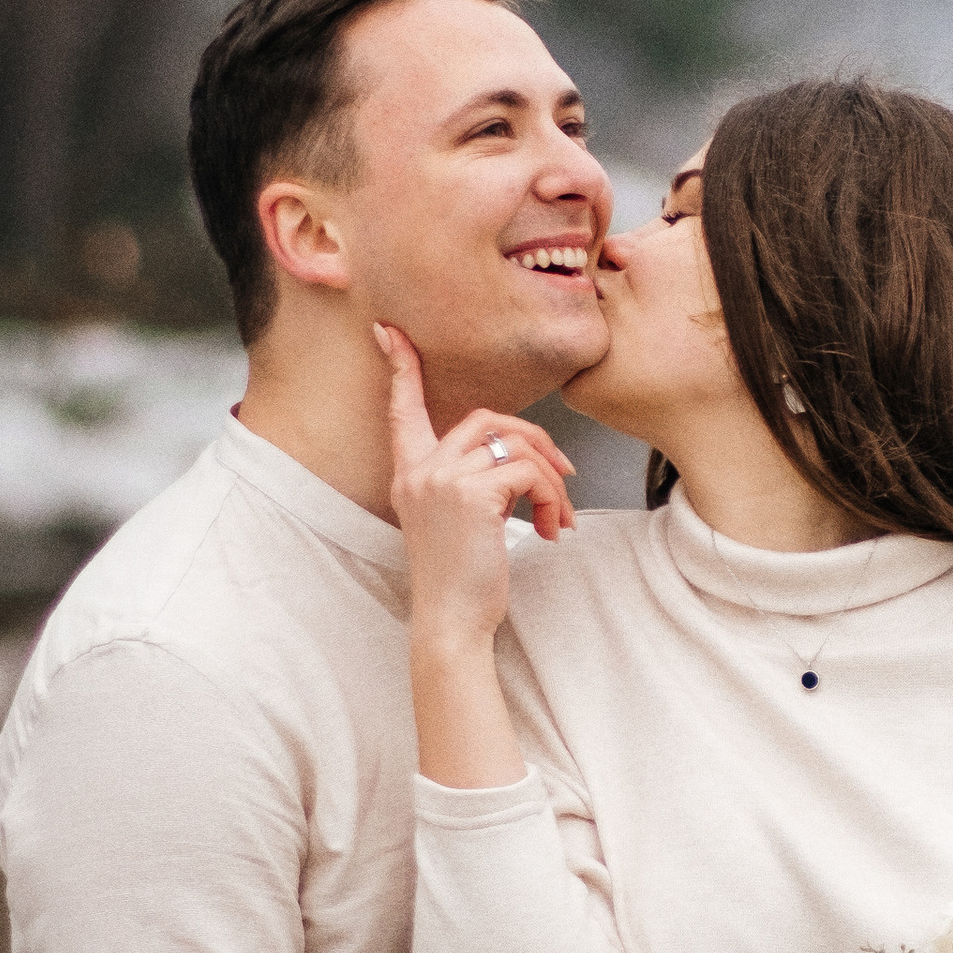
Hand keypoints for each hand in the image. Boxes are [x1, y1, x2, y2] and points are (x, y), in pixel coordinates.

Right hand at [377, 324, 573, 655]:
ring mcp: (442, 479)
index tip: (389, 331)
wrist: (451, 621)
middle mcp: (420, 469)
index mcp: (410, 473)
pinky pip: (529, 471)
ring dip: (552, 478)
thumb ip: (472, 482)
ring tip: (558, 516)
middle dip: (536, 440)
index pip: (400, 408)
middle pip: (487, 418)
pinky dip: (552, 497)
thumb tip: (520, 460)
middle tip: (563, 477)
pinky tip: (551, 530)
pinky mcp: (472, 494)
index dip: (400, 367)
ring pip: (516, 444)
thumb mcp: (456, 521)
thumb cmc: (460, 579)